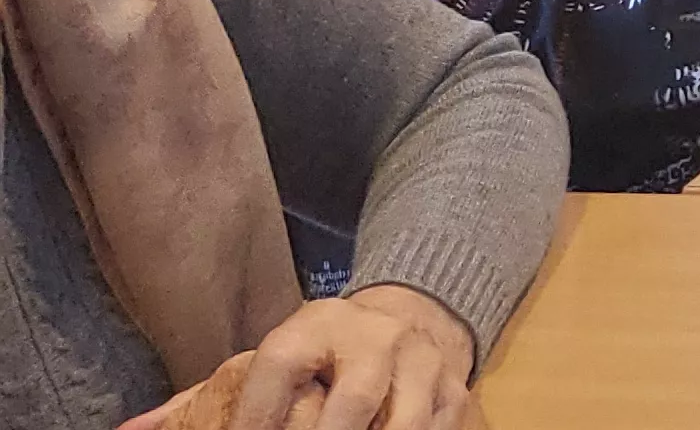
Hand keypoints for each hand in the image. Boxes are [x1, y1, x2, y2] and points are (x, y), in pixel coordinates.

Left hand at [132, 287, 480, 429]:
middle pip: (352, 402)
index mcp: (315, 328)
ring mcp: (423, 365)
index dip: (254, 417)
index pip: (278, 368)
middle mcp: (374, 339)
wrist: (411, 318)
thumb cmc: (319, 355)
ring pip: (406, 422)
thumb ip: (203, 400)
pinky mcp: (456, 392)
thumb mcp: (267, 361)